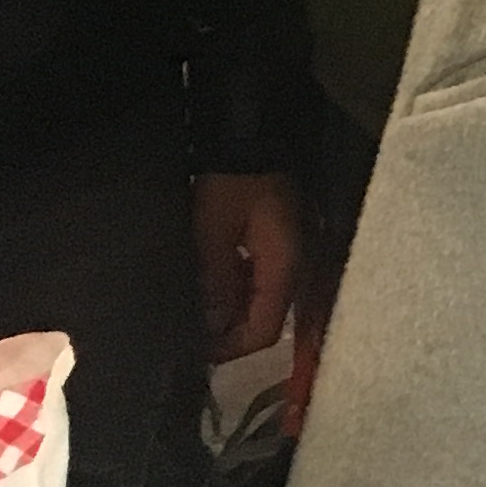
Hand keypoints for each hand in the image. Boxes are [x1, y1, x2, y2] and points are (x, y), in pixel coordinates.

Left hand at [192, 171, 300, 359]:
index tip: (192, 353)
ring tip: (193, 309)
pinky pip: (261, 280)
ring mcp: (291, 254)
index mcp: (285, 268)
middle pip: (265, 320)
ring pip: (262, 302)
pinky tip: (211, 282)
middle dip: (227, 332)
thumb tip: (209, 332)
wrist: (253, 133)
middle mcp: (297, 267)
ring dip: (230, 310)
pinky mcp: (281, 241)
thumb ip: (214, 284)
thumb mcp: (213, 232)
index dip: (228, 350)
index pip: (263, 332)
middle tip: (188, 332)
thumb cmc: (232, 183)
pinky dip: (236, 289)